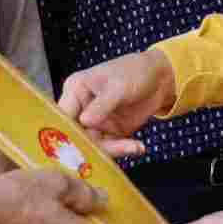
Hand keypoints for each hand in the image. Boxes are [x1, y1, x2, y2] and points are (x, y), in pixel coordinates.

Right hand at [58, 51, 176, 140]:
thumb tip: (84, 122)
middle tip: (110, 152)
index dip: (64, 132)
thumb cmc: (134, 72)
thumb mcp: (117, 86)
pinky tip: (138, 146)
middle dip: (91, 147)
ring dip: (113, 150)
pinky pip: (110, 147)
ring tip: (134, 146)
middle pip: (76, 134)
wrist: (160, 79)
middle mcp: (81, 108)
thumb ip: (101, 105)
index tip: (76, 146)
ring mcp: (95, 122)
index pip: (62, 115)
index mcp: (75, 91)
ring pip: (93, 145)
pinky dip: (123, 149)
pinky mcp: (110, 132)